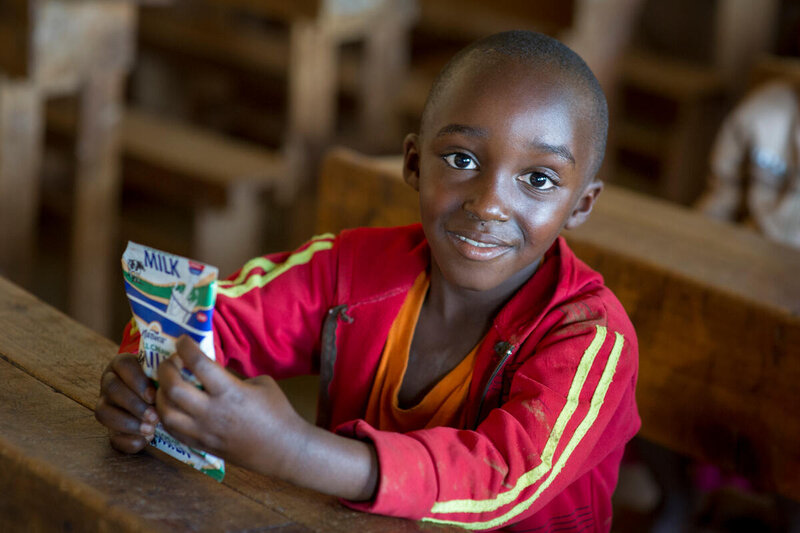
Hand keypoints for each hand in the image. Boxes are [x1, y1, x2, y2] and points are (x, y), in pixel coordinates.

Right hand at [95, 352, 158, 452]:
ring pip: (103, 412)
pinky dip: (128, 440)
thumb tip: (177, 381)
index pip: (123, 364)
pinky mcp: (110, 428)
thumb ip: (168, 374)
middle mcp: (110, 382)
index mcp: (122, 364)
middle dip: (134, 405)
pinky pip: (111, 436)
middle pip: (112, 389)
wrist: (159, 400)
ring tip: (150, 428)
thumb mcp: (164, 374)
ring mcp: (106, 405)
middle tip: (154, 416)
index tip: (153, 395)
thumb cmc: (163, 383)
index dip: (137, 381)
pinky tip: (146, 439)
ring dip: (128, 423)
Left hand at [155, 336, 306, 477]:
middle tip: (171, 362)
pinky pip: (172, 430)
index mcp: (230, 391)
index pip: (198, 363)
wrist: (282, 448)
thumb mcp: (260, 383)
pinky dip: (166, 414)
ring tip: (168, 385)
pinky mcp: (201, 445)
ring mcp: (203, 431)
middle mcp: (211, 411)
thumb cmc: (277, 411)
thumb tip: (213, 374)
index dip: (185, 347)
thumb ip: (233, 377)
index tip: (183, 340)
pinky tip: (172, 405)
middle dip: (166, 369)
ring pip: (165, 411)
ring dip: (161, 394)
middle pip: (173, 387)